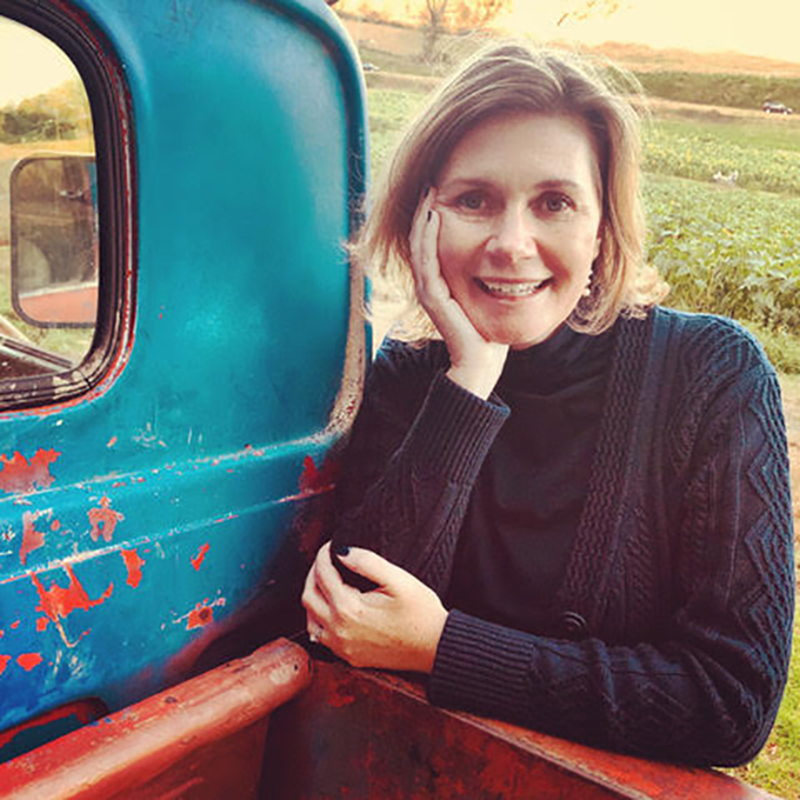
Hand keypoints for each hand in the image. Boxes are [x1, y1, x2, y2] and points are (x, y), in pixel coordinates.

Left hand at [302, 542, 447, 673]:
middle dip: (314, 572)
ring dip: (314, 595)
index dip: (323, 554)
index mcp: (349, 609)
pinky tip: (331, 607)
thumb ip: (367, 562)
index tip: (331, 544)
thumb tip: (342, 551)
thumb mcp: (399, 580)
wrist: (436, 648)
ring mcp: (342, 647)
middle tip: (326, 559)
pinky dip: (319, 617)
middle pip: (309, 595)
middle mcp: (339, 630)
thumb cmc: (421, 613)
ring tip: (327, 580)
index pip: (322, 574)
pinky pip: (320, 636)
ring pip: (309, 617)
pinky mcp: (349, 657)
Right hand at [409, 189, 507, 398]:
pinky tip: (434, 217)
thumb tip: (509, 259)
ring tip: (430, 192)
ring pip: (419, 246)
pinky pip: (427, 260)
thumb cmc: (489, 331)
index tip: (442, 191)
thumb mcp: (489, 296)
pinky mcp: (433, 297)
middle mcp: (429, 285)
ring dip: (423, 217)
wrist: (482, 361)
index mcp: (439, 283)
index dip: (431, 217)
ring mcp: (428, 290)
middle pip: (420, 239)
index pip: (430, 243)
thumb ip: (490, 277)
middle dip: (424, 210)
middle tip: (430, 183)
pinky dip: (428, 237)